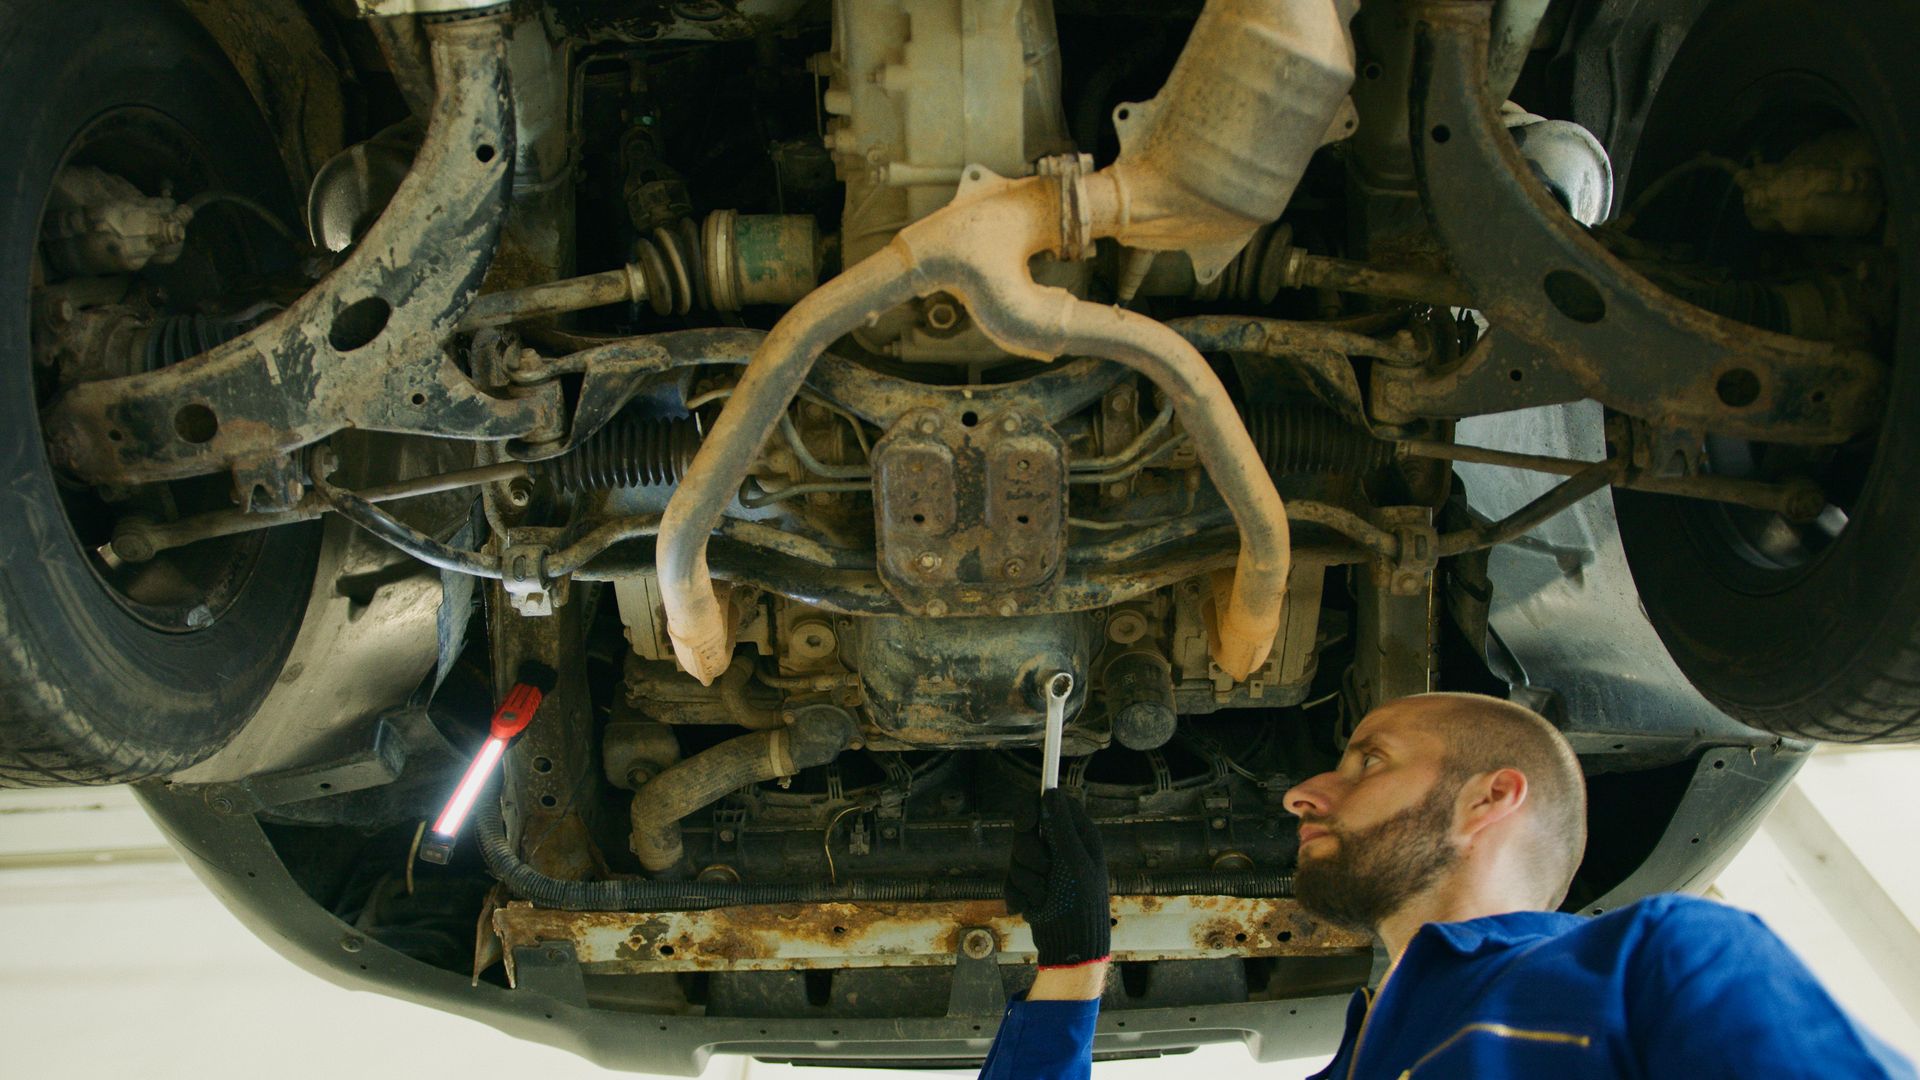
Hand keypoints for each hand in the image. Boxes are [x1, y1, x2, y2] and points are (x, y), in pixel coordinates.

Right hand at [1005, 788, 1110, 970]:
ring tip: (1043, 895)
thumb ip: (1060, 826)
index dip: (1033, 808)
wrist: (1070, 945)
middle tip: (1043, 870)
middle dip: (1028, 853)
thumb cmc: (1080, 903)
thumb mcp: (1072, 861)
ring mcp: (1044, 866)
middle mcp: (1060, 846)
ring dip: (1026, 879)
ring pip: (1016, 856)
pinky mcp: (1030, 884)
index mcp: (1077, 835)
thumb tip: (1050, 792)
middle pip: (1027, 830)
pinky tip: (1033, 907)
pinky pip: (1011, 879)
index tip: (1026, 823)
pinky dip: (1019, 894)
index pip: (1049, 804)